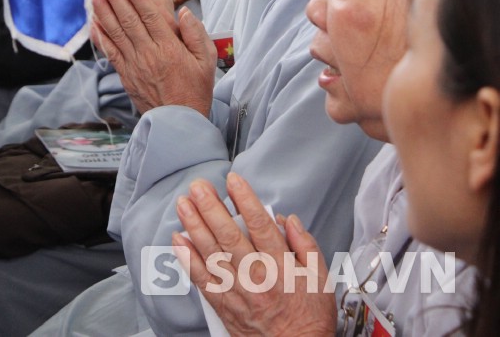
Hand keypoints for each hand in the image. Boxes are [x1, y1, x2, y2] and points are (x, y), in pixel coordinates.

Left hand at [90, 0, 215, 114]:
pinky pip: (110, 52)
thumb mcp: (207, 61)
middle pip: (129, 21)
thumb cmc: (195, 89)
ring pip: (116, 33)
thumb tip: (184, 12)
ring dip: (103, 11)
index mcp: (170, 49)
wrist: (178, 123)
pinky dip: (100, 35)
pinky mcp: (125, 74)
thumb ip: (197, 34)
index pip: (151, 17)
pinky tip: (92, 21)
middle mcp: (149, 54)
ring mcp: (134, 65)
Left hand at [173, 174, 336, 336]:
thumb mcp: (321, 278)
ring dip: (195, 226)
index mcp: (281, 266)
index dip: (245, 200)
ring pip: (212, 254)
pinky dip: (188, 260)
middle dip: (211, 208)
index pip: (259, 225)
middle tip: (198, 187)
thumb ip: (305, 244)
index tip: (233, 180)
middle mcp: (256, 277)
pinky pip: (202, 280)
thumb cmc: (309, 319)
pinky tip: (179, 241)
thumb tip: (287, 220)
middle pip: (229, 236)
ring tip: (183, 205)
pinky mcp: (225, 306)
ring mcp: (238, 292)